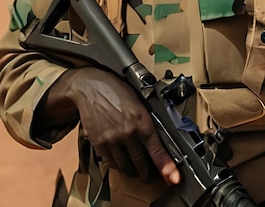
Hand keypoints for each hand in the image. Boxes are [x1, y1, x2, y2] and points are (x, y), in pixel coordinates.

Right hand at [38, 67, 179, 184]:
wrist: (91, 86)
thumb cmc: (117, 91)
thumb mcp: (139, 102)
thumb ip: (147, 121)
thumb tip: (159, 138)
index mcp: (142, 120)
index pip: (157, 149)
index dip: (166, 166)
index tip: (173, 178)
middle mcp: (128, 132)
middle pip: (141, 163)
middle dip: (147, 172)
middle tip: (150, 174)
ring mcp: (113, 139)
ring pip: (126, 166)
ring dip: (132, 170)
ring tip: (135, 169)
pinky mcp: (99, 143)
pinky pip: (111, 163)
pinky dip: (117, 165)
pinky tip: (120, 160)